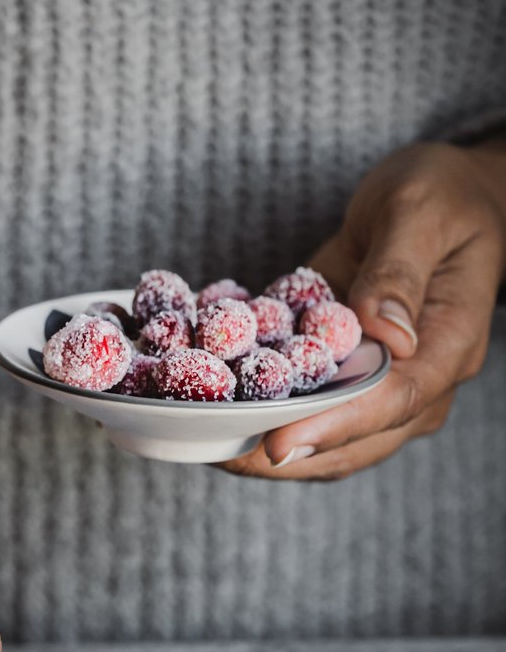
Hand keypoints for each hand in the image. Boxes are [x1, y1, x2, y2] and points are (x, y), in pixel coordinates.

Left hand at [221, 140, 505, 479]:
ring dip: (262, 442)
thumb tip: (381, 330)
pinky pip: (302, 407)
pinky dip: (258, 410)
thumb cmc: (444, 196)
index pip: (392, 403)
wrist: (443, 200)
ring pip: (322, 437)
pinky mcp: (343, 377)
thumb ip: (398, 270)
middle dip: (284, 454)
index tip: (277, 444)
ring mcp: (379, 387)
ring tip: (203, 439)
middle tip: (219, 455)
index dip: (332, 428)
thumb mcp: (421, 211)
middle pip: (352, 443)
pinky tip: (209, 403)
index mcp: (448, 347)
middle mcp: (416, 382)